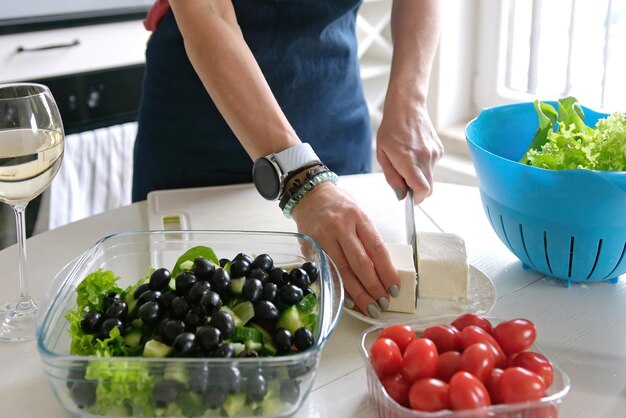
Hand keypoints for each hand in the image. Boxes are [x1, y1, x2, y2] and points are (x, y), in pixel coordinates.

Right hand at [291, 182, 399, 317]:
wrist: (309, 195)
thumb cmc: (339, 206)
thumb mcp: (359, 215)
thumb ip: (368, 239)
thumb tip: (382, 270)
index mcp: (359, 217)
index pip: (377, 249)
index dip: (387, 272)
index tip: (394, 288)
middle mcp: (341, 227)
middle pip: (360, 264)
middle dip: (373, 287)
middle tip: (383, 303)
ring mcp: (323, 238)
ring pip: (343, 271)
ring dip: (358, 293)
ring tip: (369, 308)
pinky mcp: (311, 247)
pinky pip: (328, 272)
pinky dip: (340, 288)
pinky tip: (349, 300)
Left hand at [376, 101, 443, 202]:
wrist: (407, 108)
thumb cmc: (391, 129)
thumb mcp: (383, 155)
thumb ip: (392, 177)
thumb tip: (401, 194)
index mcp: (408, 160)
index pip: (422, 190)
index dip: (417, 199)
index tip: (410, 199)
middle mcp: (425, 158)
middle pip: (429, 188)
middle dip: (418, 191)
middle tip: (405, 181)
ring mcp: (434, 154)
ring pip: (430, 177)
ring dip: (420, 176)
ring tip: (407, 160)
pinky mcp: (439, 150)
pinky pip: (432, 166)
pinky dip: (424, 166)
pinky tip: (415, 152)